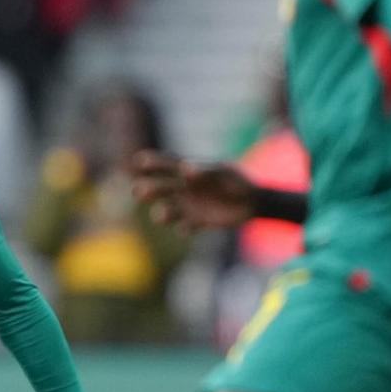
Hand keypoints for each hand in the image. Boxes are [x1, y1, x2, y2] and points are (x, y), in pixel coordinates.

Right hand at [130, 151, 255, 231]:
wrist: (251, 202)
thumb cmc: (236, 181)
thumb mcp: (223, 172)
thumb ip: (205, 170)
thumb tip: (185, 169)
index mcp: (187, 171)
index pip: (166, 164)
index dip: (152, 162)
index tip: (139, 162)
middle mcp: (183, 189)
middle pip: (159, 189)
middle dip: (148, 190)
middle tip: (140, 191)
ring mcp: (188, 206)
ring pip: (167, 211)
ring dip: (162, 214)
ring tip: (163, 215)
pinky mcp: (197, 222)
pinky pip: (184, 228)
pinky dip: (184, 229)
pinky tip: (187, 229)